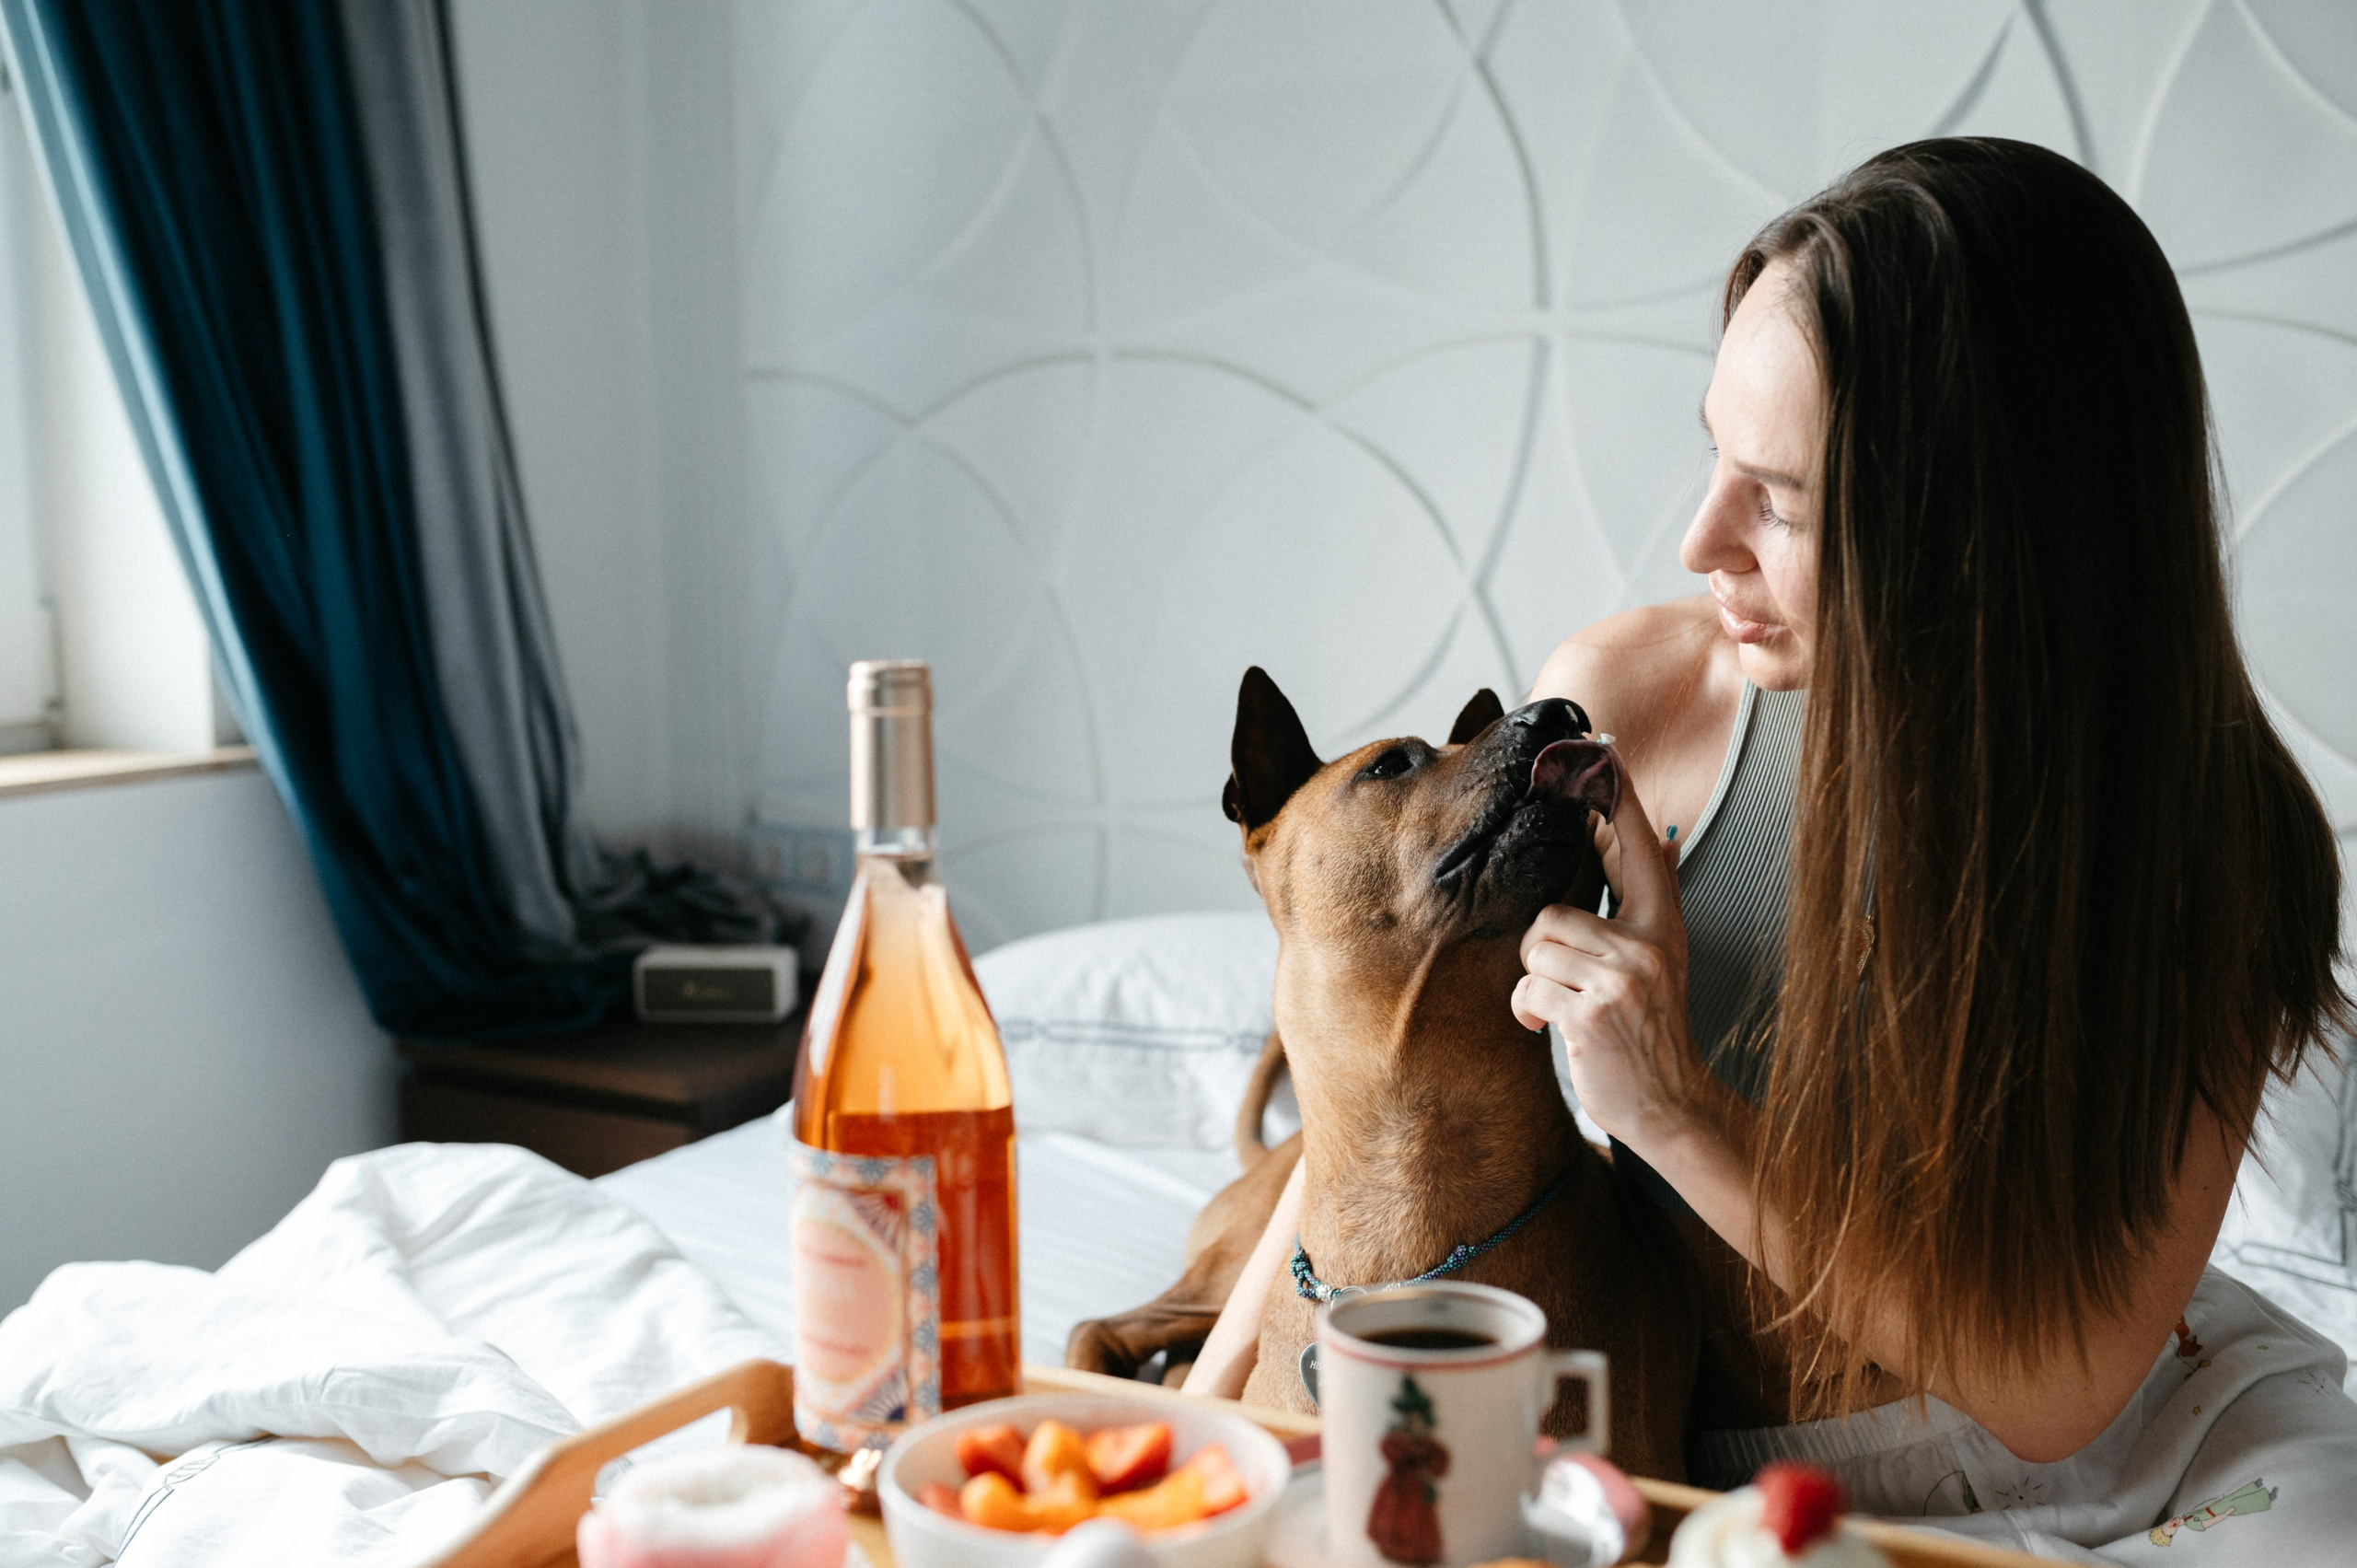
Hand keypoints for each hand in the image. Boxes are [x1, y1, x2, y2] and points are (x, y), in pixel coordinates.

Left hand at [1512, 778, 1718, 1155]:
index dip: (1617, 799)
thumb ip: (1650, 903)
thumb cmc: (1651, 1030)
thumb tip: (1666, 836)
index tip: (1601, 749)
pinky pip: (1529, 987)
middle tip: (1563, 982)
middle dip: (1542, 950)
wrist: (1669, 1105)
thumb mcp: (1663, 960)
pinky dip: (1528, 1012)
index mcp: (1663, 924)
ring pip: (1536, 946)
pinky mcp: (1590, 1012)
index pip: (1639, 847)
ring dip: (1535, 982)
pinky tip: (1550, 1028)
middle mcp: (1647, 944)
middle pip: (1554, 912)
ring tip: (1561, 1007)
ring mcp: (1621, 978)